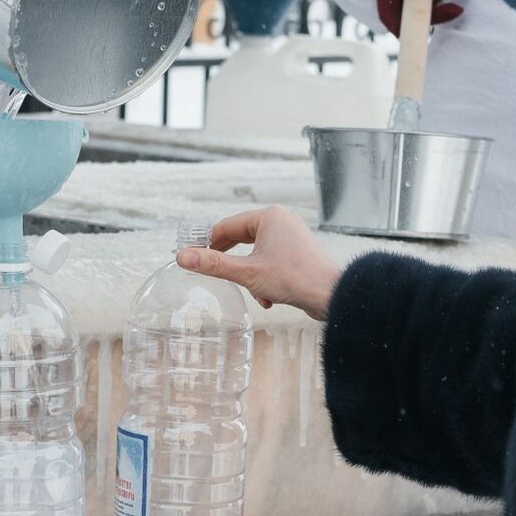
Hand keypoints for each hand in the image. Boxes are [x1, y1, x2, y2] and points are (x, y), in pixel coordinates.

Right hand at [174, 207, 340, 320]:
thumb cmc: (294, 278)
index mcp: (269, 217)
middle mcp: (281, 222)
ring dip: (252, 277)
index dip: (208, 242)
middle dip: (234, 264)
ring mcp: (291, 237)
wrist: (331, 295)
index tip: (194, 257)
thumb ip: (213, 265)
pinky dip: (266, 280)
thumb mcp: (247, 273)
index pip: (227, 226)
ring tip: (258, 293)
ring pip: (256, 255)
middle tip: (217, 275)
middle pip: (242, 239)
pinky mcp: (298, 254)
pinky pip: (271, 263)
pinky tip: (270, 298)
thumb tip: (183, 257)